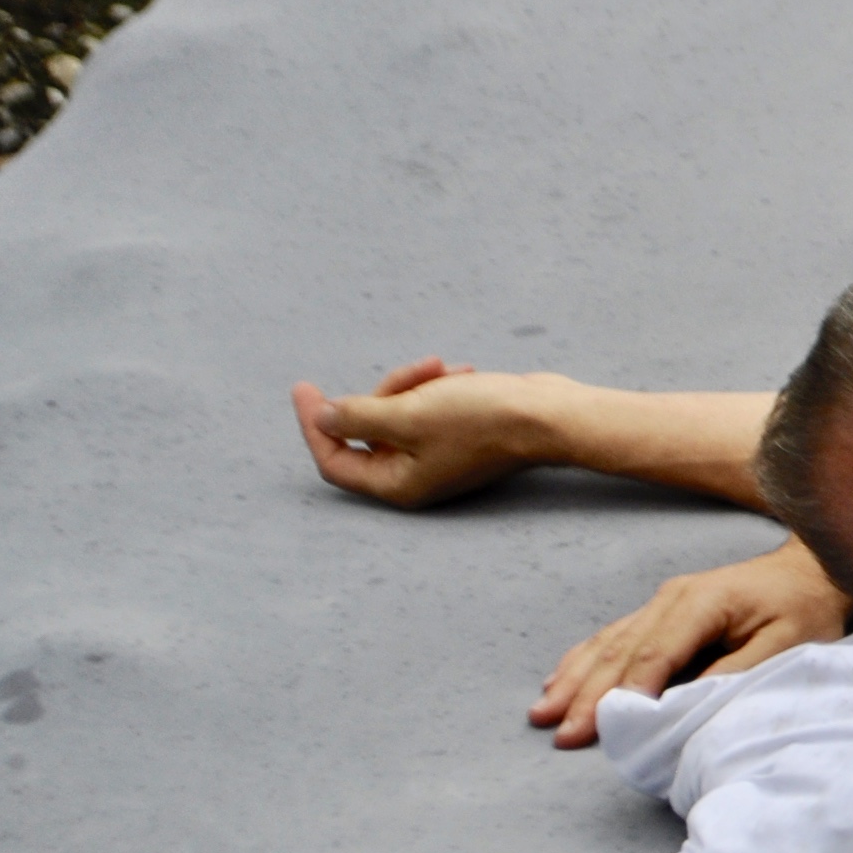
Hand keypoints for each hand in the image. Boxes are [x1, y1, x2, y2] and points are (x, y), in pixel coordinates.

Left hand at [292, 361, 558, 508]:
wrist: (548, 415)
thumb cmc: (482, 420)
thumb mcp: (407, 414)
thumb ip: (357, 417)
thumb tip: (323, 416)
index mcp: (397, 483)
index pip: (334, 459)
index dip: (313, 425)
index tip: (304, 388)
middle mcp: (415, 475)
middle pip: (368, 431)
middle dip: (384, 394)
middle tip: (414, 372)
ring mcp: (438, 455)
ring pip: (398, 414)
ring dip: (413, 385)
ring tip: (444, 369)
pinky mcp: (459, 434)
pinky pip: (428, 408)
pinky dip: (436, 387)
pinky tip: (462, 373)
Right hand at [531, 540, 852, 749]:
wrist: (812, 567)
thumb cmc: (805, 608)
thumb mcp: (786, 644)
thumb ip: (735, 673)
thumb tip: (686, 703)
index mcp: (703, 603)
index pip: (655, 655)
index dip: (625, 693)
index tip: (599, 726)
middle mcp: (673, 598)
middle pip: (622, 652)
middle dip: (587, 694)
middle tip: (559, 732)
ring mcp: (664, 601)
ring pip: (610, 644)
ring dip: (576, 679)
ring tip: (544, 712)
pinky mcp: (664, 609)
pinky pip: (615, 636)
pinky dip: (586, 660)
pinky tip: (561, 680)